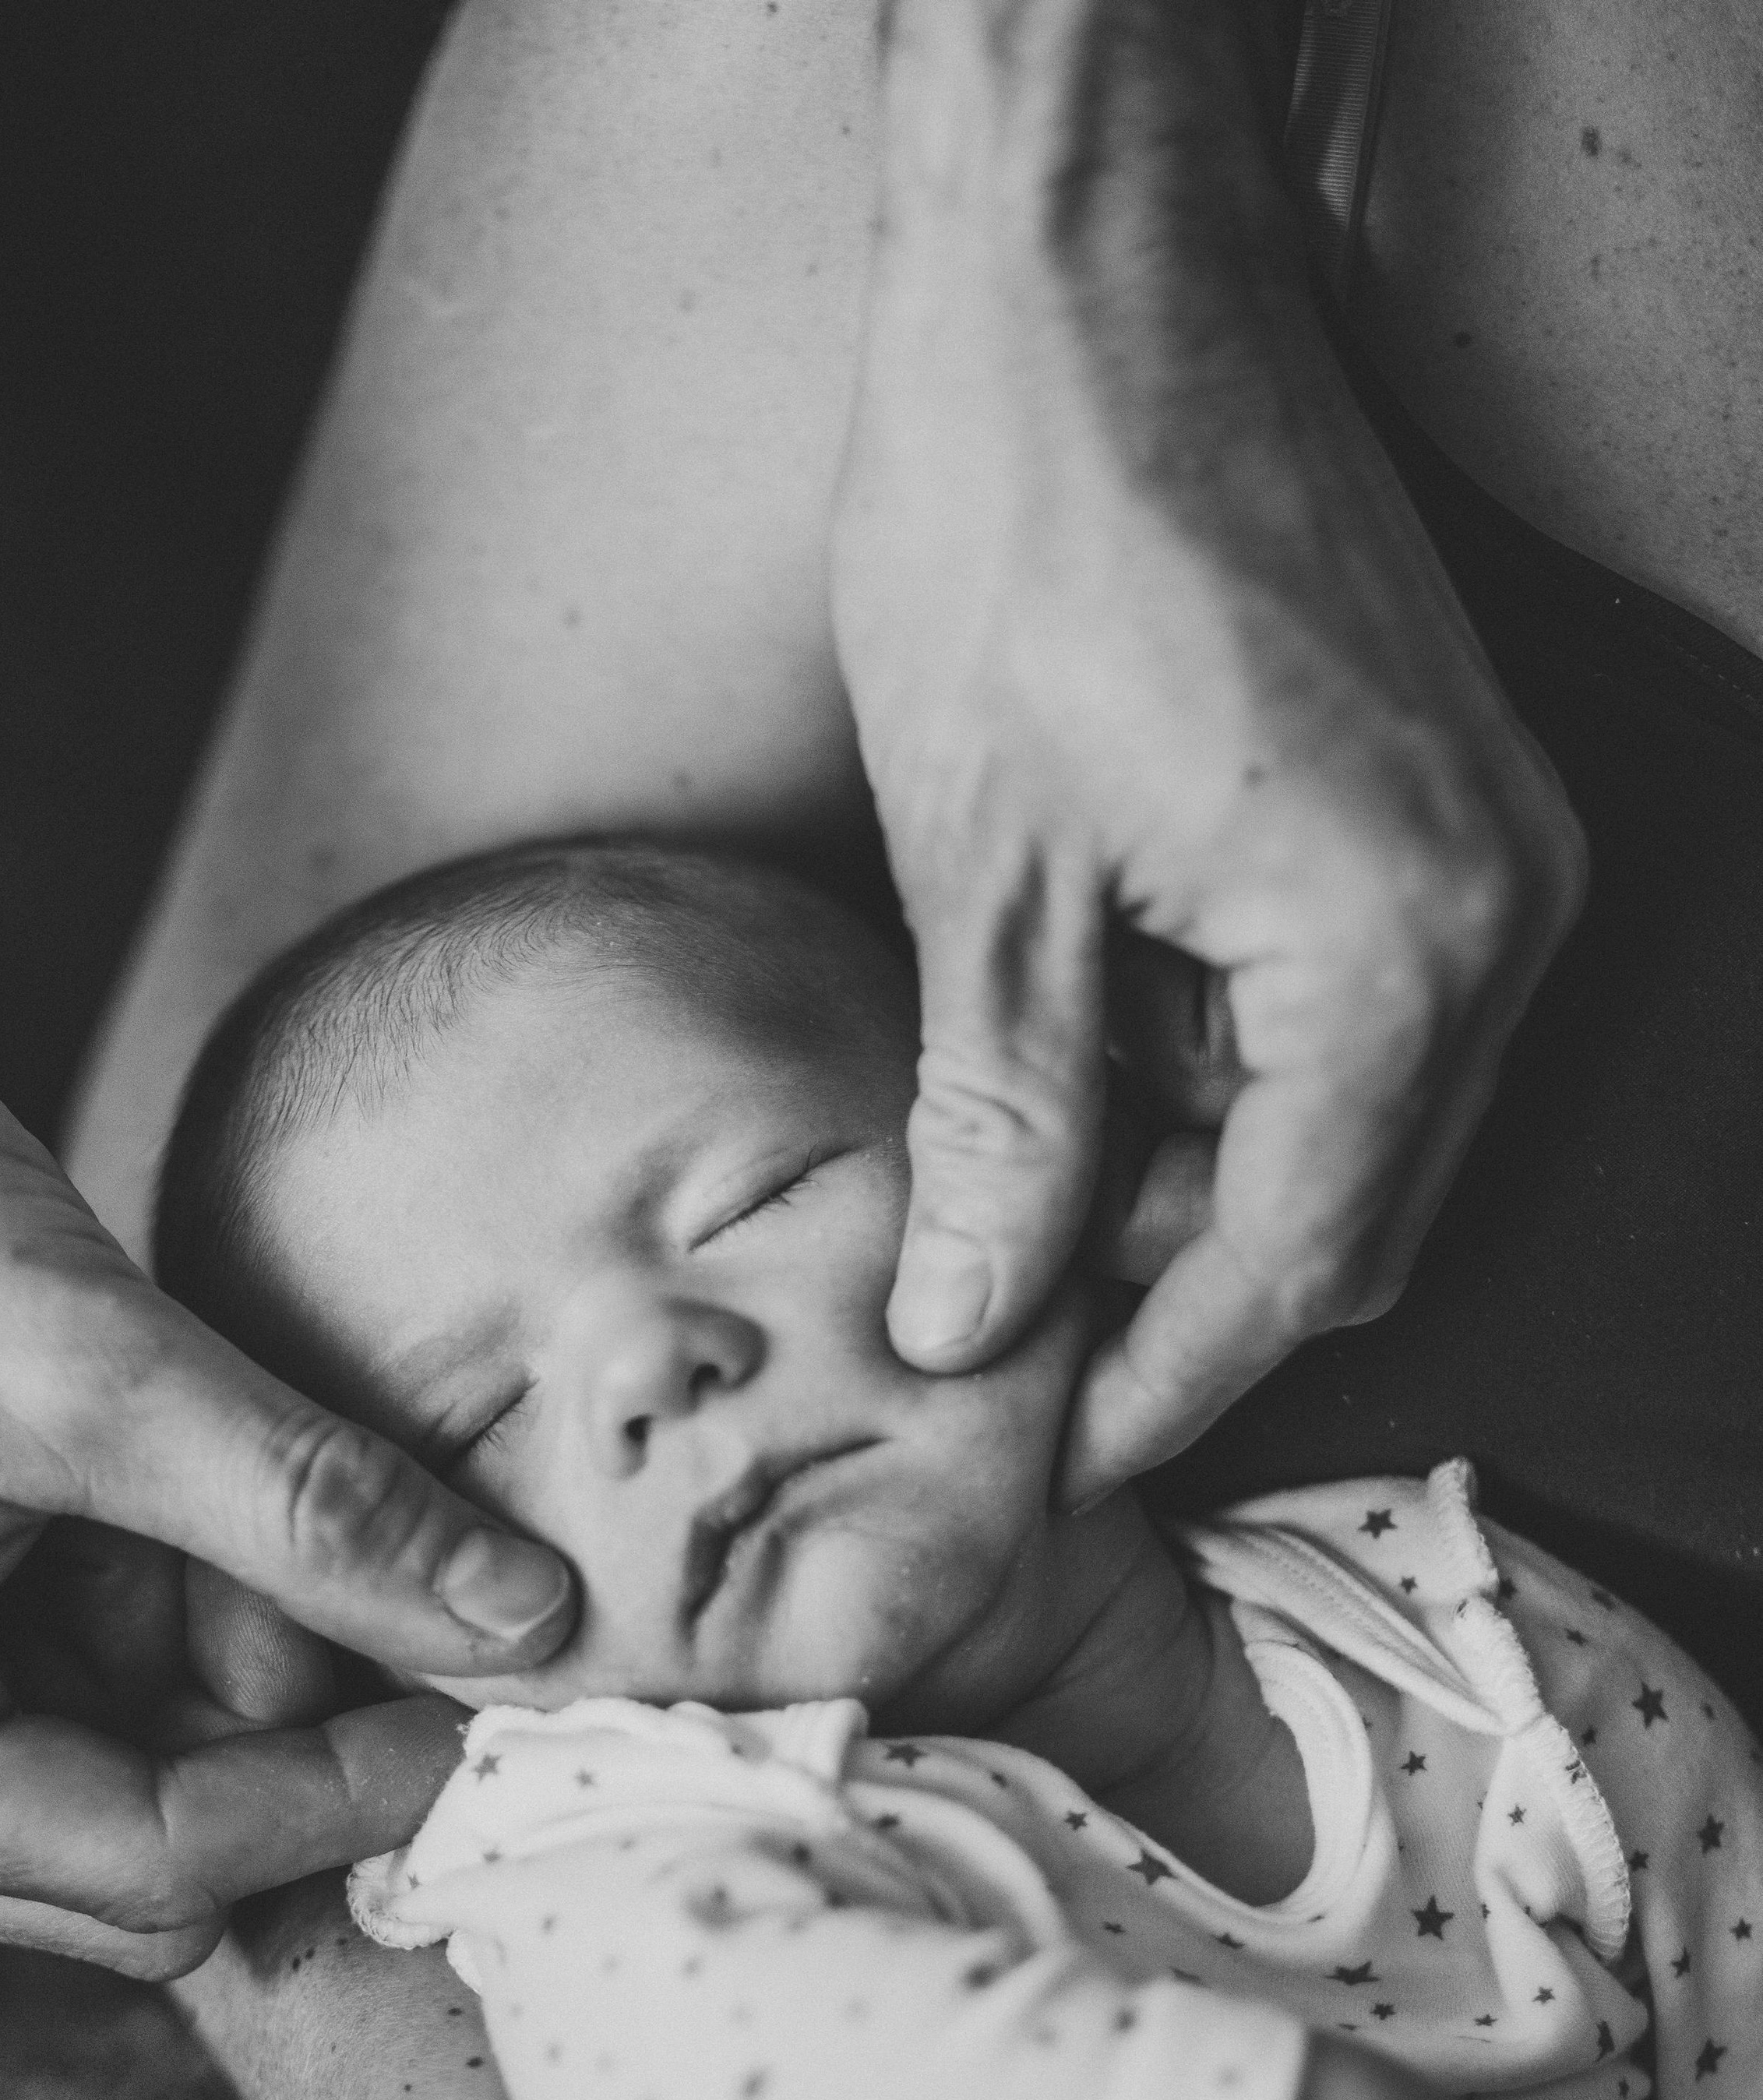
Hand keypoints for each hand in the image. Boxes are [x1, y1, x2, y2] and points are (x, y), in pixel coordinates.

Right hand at [0, 897, 572, 1972]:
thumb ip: (307, 1504)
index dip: (342, 1793)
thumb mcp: (77, 1357)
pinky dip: (148, 1600)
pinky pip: (40, 1676)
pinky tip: (203, 1493)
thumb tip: (518, 1618)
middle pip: (126, 1837)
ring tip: (282, 1498)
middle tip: (403, 1587)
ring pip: (98, 1759)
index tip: (478, 1711)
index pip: (151, 1862)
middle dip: (279, 1721)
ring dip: (221, 1651)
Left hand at [832, 0, 1584, 1495]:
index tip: (1047, 1459)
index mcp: (1401, 948)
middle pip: (1345, 1215)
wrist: (1086, 276)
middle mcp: (1494, 911)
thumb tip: (970, 1321)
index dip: (1161, 1383)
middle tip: (1002, 1343)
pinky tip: (1084, 1067)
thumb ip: (1007, 1127)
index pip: (1292, 1262)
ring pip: (1346, 1123)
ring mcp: (1482, 850)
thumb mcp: (988, 874)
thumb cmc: (1024, 529)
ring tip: (1012, 1209)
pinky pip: (1343, 1017)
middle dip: (1173, 1296)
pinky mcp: (1430, 802)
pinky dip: (1220, 1076)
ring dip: (1189, 1186)